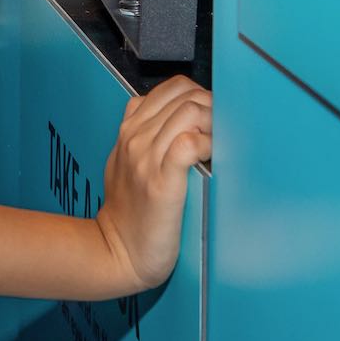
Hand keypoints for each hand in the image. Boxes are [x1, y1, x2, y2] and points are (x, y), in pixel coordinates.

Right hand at [93, 76, 212, 292]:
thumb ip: (145, 137)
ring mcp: (146, 159)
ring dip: (213, 123)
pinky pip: (188, 144)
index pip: (172, 88)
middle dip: (211, 106)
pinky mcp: (161, 183)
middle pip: (184, 95)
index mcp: (129, 130)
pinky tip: (211, 157)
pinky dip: (206, 143)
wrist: (116, 252)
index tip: (212, 116)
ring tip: (219, 145)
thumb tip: (180, 122)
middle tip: (222, 131)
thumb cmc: (128, 213)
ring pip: (188, 112)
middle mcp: (135, 138)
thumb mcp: (126, 163)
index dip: (199, 95)